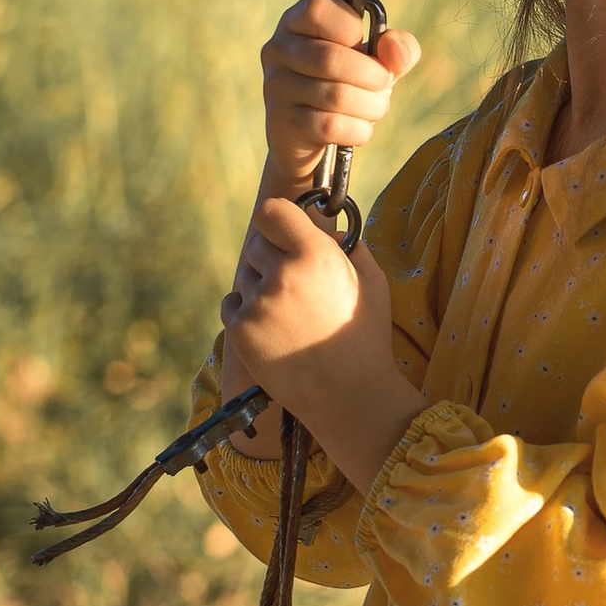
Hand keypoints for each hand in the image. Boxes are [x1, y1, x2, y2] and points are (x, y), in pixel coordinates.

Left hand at [219, 196, 420, 494]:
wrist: (349, 395)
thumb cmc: (366, 336)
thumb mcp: (373, 282)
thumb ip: (350, 245)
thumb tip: (328, 228)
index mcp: (315, 255)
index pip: (272, 210)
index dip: (278, 218)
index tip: (285, 230)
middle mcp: (282, 274)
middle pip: (256, 242)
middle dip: (272, 255)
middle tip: (293, 279)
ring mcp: (257, 304)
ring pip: (243, 274)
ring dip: (260, 284)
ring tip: (289, 311)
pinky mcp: (240, 331)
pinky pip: (231, 302)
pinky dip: (247, 309)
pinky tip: (274, 326)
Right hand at [260, 0, 423, 195]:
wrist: (314, 135)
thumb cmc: (349, 84)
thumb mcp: (378, 61)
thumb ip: (397, 48)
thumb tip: (394, 47)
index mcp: (297, 21)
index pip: (318, 8)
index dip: (351, 26)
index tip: (362, 44)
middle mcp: (278, 49)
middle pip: (331, 58)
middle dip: (374, 76)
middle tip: (383, 85)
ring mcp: (276, 87)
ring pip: (336, 96)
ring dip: (372, 105)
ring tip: (374, 107)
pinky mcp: (281, 123)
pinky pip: (331, 126)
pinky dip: (359, 130)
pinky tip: (359, 127)